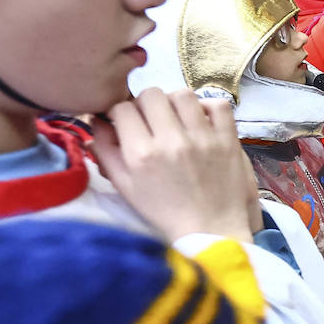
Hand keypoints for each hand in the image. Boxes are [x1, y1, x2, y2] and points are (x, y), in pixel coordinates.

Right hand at [90, 88, 260, 244]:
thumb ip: (106, 151)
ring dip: (175, 102)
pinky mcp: (228, 139)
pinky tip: (201, 121)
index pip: (123, 108)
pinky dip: (208, 107)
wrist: (210, 230)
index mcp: (142, 154)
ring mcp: (203, 138)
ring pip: (183, 94)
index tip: (125, 120)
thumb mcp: (125, 186)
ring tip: (176, 118)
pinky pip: (218, 104)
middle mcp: (172, 141)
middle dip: (145, 103)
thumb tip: (95, 121)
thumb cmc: (163, 211)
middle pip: (151, 94)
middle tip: (150, 118)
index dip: (120, 110)